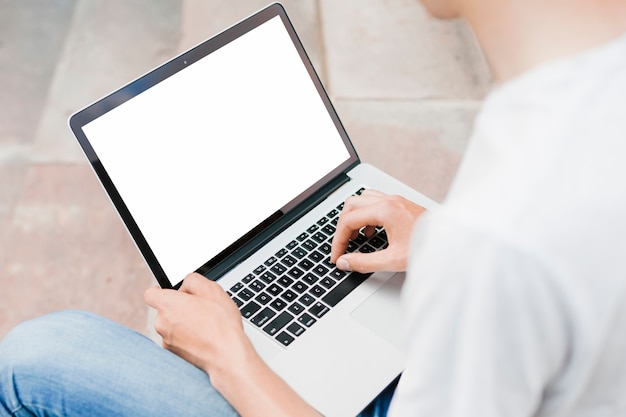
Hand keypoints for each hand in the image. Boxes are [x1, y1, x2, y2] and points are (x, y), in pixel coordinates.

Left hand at [145, 273, 321, 416]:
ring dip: (187, 323)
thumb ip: (194, 280)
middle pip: (165, 309)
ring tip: (210, 323)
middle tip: (203, 308)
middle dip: (181, 307)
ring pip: (174, 326)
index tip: (178, 293)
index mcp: (168, 304)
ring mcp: (169, 342)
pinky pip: (182, 341)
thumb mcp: (214, 291)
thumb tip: (187, 281)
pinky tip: (210, 337)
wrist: (231, 361)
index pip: (151, 291)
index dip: (165, 290)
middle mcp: (163, 324)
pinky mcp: (178, 355)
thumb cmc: (224, 327)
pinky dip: (191, 339)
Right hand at [330, 189, 424, 272]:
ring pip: (362, 199)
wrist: (453, 243)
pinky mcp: (401, 204)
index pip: (348, 221)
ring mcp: (396, 200)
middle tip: (342, 245)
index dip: (338, 240)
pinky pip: (375, 201)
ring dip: (354, 217)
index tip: (338, 255)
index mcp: (385, 210)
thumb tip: (345, 262)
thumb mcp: (393, 260)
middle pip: (351, 205)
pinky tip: (371, 231)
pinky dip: (367, 214)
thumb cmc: (429, 247)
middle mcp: (389, 200)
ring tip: (355, 237)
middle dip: (343, 226)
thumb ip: (364, 262)